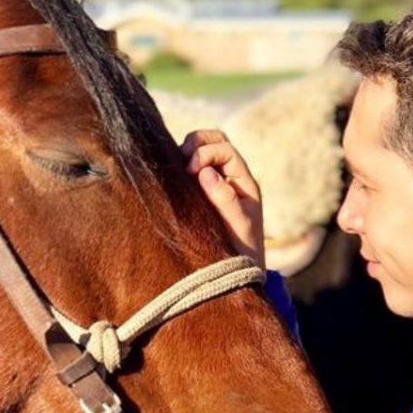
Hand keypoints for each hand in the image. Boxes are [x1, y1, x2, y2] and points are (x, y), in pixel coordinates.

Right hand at [180, 130, 265, 268]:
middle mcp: (230, 176)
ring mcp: (213, 182)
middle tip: (181, 162)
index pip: (225, 149)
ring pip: (200, 149)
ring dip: (186, 152)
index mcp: (243, 181)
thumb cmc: (242, 250)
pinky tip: (169, 178)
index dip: (205, 152)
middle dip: (196, 142)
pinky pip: (187, 169)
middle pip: (215, 139)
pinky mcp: (197, 192)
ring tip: (174, 170)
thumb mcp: (238, 225)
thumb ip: (224, 199)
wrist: (238, 273)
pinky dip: (177, 165)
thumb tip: (206, 172)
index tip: (190, 170)